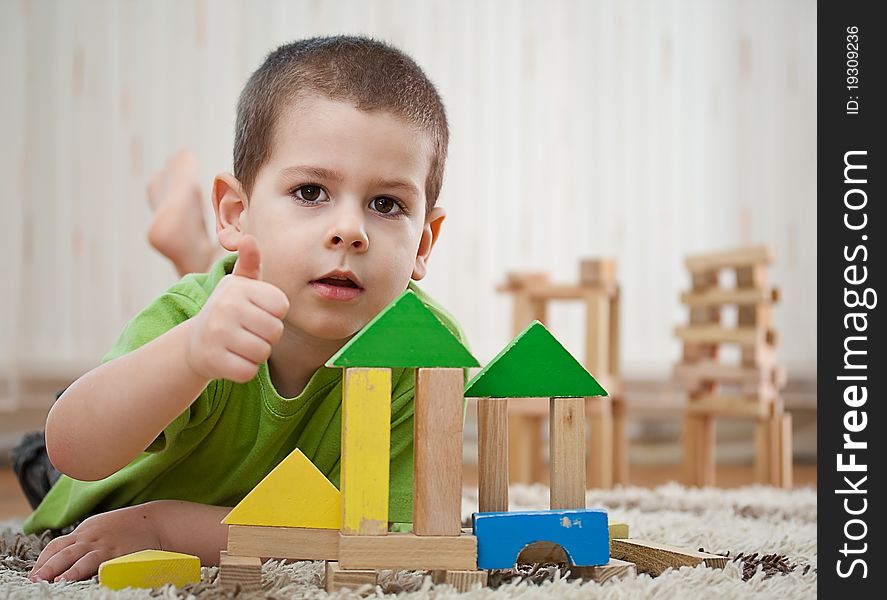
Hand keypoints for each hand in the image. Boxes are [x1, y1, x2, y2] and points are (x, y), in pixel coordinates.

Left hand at [28, 503, 161, 582]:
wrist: (157, 521)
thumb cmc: (127, 527)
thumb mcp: (101, 527)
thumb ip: (83, 540)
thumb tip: (62, 557)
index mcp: (85, 530)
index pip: (57, 545)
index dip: (43, 561)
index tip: (33, 575)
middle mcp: (93, 537)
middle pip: (65, 552)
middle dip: (48, 567)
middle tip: (35, 580)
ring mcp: (108, 546)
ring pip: (83, 558)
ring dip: (68, 571)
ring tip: (56, 582)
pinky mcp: (123, 554)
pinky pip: (105, 565)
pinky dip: (94, 572)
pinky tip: (87, 579)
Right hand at [186, 234, 289, 382]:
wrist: (194, 342)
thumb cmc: (228, 310)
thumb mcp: (239, 285)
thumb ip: (250, 263)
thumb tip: (248, 239)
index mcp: (238, 288)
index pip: (281, 306)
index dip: (274, 313)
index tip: (257, 312)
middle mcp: (226, 307)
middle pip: (275, 331)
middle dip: (267, 336)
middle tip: (248, 331)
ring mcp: (217, 334)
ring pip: (263, 353)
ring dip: (256, 354)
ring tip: (239, 344)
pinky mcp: (213, 360)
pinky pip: (249, 372)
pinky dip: (244, 370)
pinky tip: (231, 359)